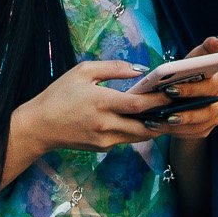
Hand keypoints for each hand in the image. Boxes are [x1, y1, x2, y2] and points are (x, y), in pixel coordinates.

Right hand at [18, 60, 169, 154]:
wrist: (40, 126)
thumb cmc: (59, 95)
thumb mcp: (83, 71)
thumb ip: (113, 68)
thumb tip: (140, 70)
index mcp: (102, 102)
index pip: (140, 104)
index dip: (160, 100)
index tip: (174, 92)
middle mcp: (106, 124)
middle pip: (146, 125)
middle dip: (164, 117)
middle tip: (178, 107)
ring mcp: (105, 139)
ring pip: (139, 135)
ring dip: (153, 126)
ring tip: (165, 113)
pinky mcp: (103, 148)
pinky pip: (126, 139)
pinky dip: (135, 130)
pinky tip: (140, 119)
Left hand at [155, 37, 217, 141]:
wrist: (189, 99)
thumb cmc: (189, 76)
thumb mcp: (193, 62)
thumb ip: (203, 51)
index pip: (208, 86)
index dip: (190, 89)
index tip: (169, 89)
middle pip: (204, 108)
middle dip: (182, 110)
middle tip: (162, 111)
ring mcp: (215, 118)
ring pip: (196, 124)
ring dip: (175, 124)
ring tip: (155, 121)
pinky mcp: (205, 131)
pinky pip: (190, 134)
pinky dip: (174, 131)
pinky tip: (157, 127)